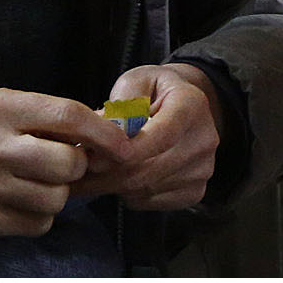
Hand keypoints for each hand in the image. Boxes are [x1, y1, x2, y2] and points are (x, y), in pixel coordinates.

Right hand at [0, 89, 128, 235]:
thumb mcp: (13, 107)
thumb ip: (57, 117)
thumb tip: (115, 131)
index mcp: (1, 107)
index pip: (67, 116)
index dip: (103, 134)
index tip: (124, 146)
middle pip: (66, 164)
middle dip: (75, 167)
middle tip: (64, 165)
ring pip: (55, 199)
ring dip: (57, 194)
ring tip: (37, 183)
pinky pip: (37, 224)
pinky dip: (39, 216)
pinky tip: (21, 201)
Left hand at [77, 63, 222, 211]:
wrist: (186, 106)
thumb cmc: (155, 92)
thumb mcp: (135, 82)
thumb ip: (120, 105)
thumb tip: (102, 135)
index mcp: (192, 105)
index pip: (161, 136)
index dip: (124, 152)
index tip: (93, 158)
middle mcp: (204, 139)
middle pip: (148, 169)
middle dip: (107, 174)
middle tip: (78, 171)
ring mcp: (203, 169)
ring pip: (145, 189)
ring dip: (113, 184)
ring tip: (96, 171)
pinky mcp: (195, 191)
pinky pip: (150, 200)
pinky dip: (128, 193)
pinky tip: (121, 176)